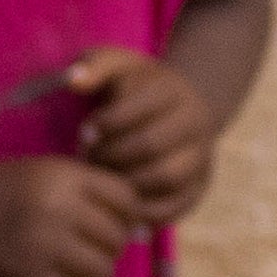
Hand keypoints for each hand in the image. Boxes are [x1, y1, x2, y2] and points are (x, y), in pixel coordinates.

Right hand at [0, 155, 137, 276]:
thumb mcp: (40, 171)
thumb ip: (83, 189)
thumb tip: (133, 223)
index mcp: (63, 175)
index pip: (126, 199)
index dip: (125, 215)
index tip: (108, 224)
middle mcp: (57, 208)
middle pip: (117, 238)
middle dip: (109, 248)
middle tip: (87, 252)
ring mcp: (43, 247)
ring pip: (103, 271)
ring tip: (78, 274)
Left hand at [63, 48, 221, 225]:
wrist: (177, 108)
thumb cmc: (134, 87)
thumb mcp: (117, 65)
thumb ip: (94, 65)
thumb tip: (73, 80)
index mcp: (173, 90)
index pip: (139, 109)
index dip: (106, 124)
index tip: (84, 133)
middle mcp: (195, 122)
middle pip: (152, 145)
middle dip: (112, 156)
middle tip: (89, 160)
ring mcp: (202, 156)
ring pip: (167, 178)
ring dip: (127, 183)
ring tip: (103, 180)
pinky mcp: (200, 185)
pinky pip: (176, 206)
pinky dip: (145, 212)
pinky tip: (119, 207)